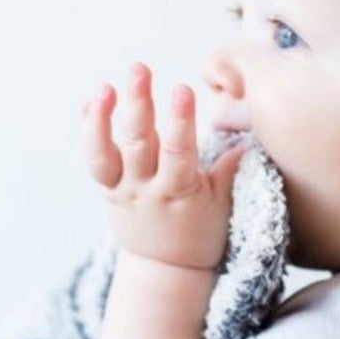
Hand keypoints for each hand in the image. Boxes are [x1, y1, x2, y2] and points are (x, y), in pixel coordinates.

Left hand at [82, 62, 247, 270]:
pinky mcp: (107, 190)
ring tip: (105, 88)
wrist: (164, 270)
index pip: (179, 153)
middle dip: (138, 104)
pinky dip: (90, 130)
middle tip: (139, 69)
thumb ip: (229, 170)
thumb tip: (248, 138)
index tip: (183, 89)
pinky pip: (94, 160)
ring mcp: (121, 190)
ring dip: (100, 119)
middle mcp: (144, 190)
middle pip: (137, 145)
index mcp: (178, 193)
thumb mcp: (223, 205)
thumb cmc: (201, 233)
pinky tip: (91, 102)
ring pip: (103, 155)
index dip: (180, 121)